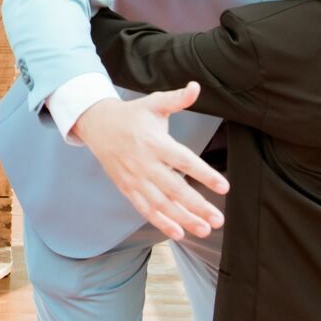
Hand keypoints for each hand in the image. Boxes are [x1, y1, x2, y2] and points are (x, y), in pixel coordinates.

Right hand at [72, 86, 227, 240]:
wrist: (97, 125)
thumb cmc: (132, 115)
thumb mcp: (154, 103)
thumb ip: (177, 99)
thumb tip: (196, 87)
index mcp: (155, 142)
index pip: (184, 161)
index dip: (204, 174)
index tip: (223, 187)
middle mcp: (145, 163)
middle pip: (174, 188)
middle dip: (197, 206)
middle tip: (218, 219)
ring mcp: (135, 178)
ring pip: (161, 204)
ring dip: (183, 219)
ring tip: (204, 230)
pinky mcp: (128, 188)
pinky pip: (146, 209)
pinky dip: (161, 222)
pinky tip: (179, 233)